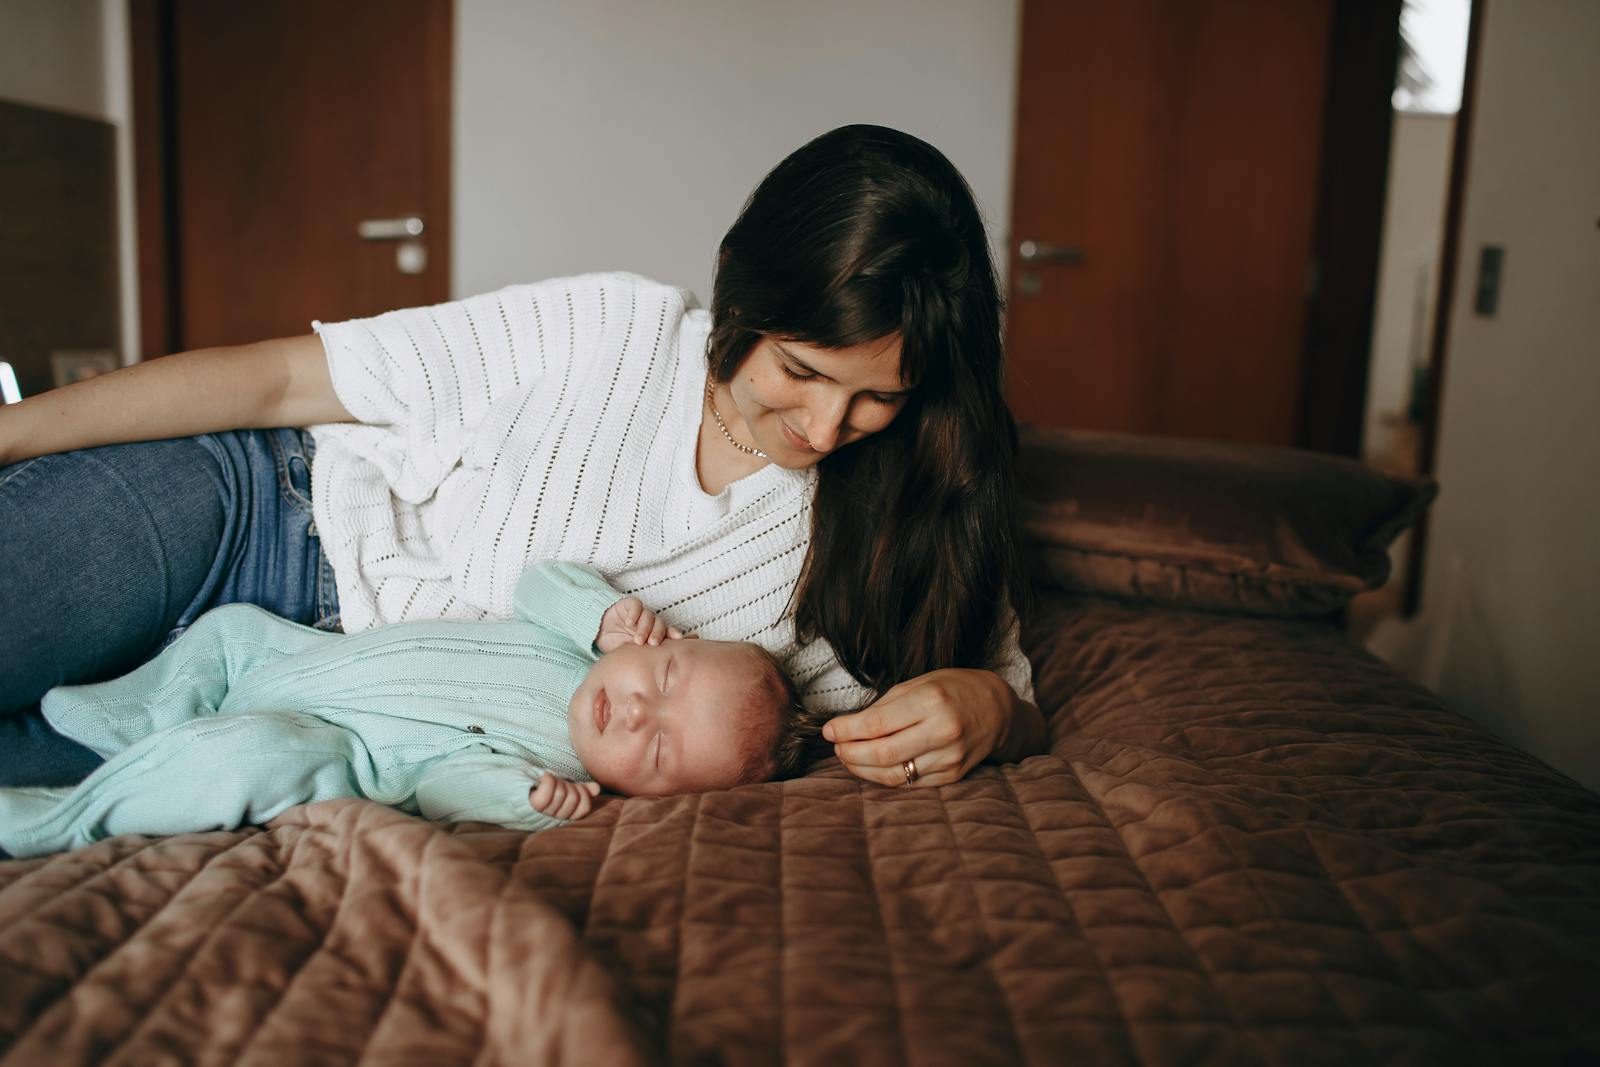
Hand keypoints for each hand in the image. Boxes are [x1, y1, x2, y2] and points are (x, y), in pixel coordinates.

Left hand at [529, 772, 601, 819]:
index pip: (584, 807)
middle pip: (574, 798)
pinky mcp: (530, 807)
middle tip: (557, 785)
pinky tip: (544, 778)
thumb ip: (579, 790)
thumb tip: (596, 789)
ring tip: (547, 782)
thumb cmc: (535, 788)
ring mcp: (542, 815)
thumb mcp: (561, 789)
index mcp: (563, 817)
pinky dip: (548, 781)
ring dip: (556, 783)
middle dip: (568, 786)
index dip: (582, 794)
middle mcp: (553, 820)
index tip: (572, 789)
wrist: (507, 789)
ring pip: (561, 794)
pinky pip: (546, 795)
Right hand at [596, 596, 689, 651]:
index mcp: (654, 634)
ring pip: (649, 616)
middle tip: (653, 643)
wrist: (598, 634)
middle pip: (660, 624)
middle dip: (658, 634)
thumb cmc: (617, 647)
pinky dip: (634, 614)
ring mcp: (640, 614)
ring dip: (645, 628)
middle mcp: (650, 623)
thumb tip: (660, 672)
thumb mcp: (632, 655)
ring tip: (638, 639)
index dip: (674, 634)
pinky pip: (636, 606)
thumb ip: (645, 657)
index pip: (668, 633)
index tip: (678, 639)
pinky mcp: (629, 605)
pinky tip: (630, 623)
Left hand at [822, 668, 1014, 788]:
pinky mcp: (953, 775)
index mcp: (932, 701)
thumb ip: (885, 706)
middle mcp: (943, 731)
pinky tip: (873, 767)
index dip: (846, 730)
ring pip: (893, 775)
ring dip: (863, 769)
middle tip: (837, 747)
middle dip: (850, 753)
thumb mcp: (920, 683)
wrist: (998, 710)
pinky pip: (909, 783)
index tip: (829, 730)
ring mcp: (950, 757)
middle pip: (882, 753)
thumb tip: (847, 727)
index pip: (876, 723)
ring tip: (849, 757)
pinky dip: (885, 776)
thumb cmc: (953, 689)